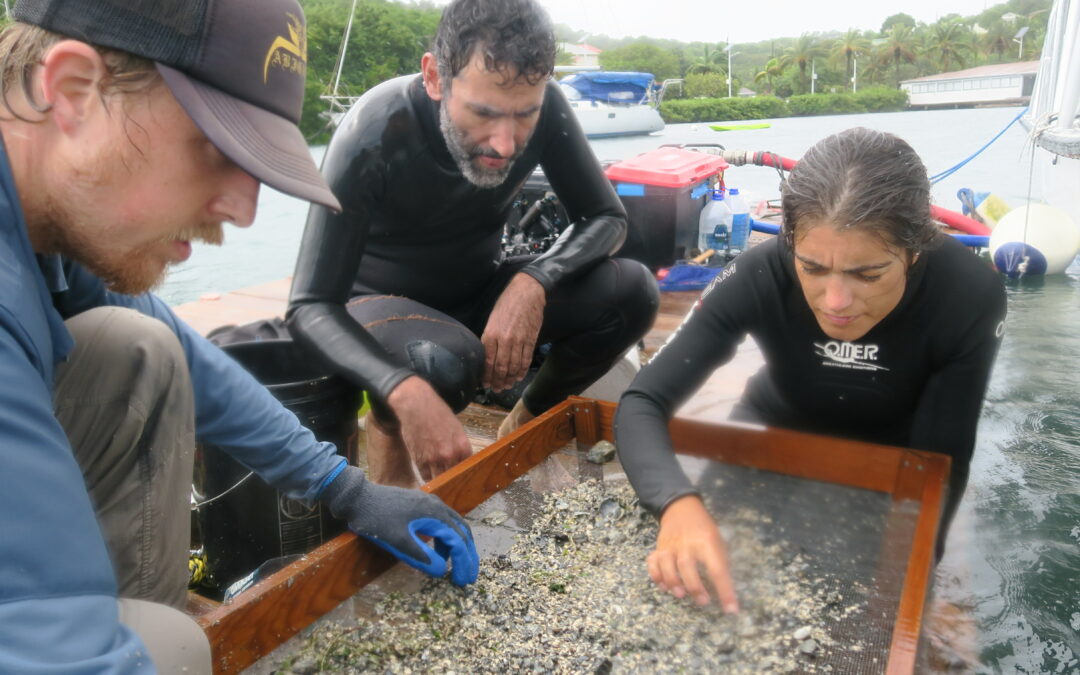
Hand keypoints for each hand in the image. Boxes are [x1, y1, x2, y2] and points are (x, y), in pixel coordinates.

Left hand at [320, 465, 478, 585]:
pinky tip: (437, 553)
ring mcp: (429, 505)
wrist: (357, 497)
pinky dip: (444, 541)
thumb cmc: (376, 519)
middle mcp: (436, 506)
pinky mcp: (420, 507)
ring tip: (453, 568)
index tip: (462, 582)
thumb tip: (442, 571)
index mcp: (434, 514)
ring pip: (452, 528)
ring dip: (456, 548)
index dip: (462, 562)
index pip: (457, 540)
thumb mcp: (397, 540)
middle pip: (461, 532)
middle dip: (467, 556)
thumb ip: (421, 556)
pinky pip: (441, 525)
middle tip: (468, 577)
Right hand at [388, 376, 472, 480]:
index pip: (468, 470)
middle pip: (454, 478)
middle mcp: (450, 455)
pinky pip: (426, 476)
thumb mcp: (457, 429)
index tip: (462, 477)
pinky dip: (428, 476)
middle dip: (452, 480)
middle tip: (451, 482)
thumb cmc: (437, 414)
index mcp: (463, 447)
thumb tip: (463, 463)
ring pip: (440, 480)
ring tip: (440, 479)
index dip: (464, 474)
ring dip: (440, 481)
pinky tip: (429, 472)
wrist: (417, 406)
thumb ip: (460, 448)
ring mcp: (434, 459)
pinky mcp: (419, 461)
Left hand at [480, 273, 544, 391]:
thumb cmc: (506, 303)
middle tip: (496, 389)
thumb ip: (490, 338)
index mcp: (491, 334)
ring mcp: (519, 341)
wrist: (527, 292)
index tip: (486, 384)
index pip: (488, 361)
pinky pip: (526, 360)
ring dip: (510, 379)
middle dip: (498, 381)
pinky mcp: (531, 339)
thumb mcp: (492, 319)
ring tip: (507, 385)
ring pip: (513, 366)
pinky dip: (522, 370)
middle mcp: (504, 339)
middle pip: (501, 367)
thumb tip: (488, 356)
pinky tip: (518, 376)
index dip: (487, 376)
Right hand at [647, 495, 738, 611]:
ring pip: (667, 565)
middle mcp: (686, 544)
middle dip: (695, 587)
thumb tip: (726, 590)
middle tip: (703, 601)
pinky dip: (656, 576)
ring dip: (673, 582)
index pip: (717, 569)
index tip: (731, 609)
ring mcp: (670, 546)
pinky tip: (663, 585)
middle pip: (687, 567)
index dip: (725, 591)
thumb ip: (721, 562)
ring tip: (681, 594)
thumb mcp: (719, 540)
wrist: (681, 508)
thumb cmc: (704, 528)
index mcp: (707, 542)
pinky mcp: (658, 548)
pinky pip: (653, 563)